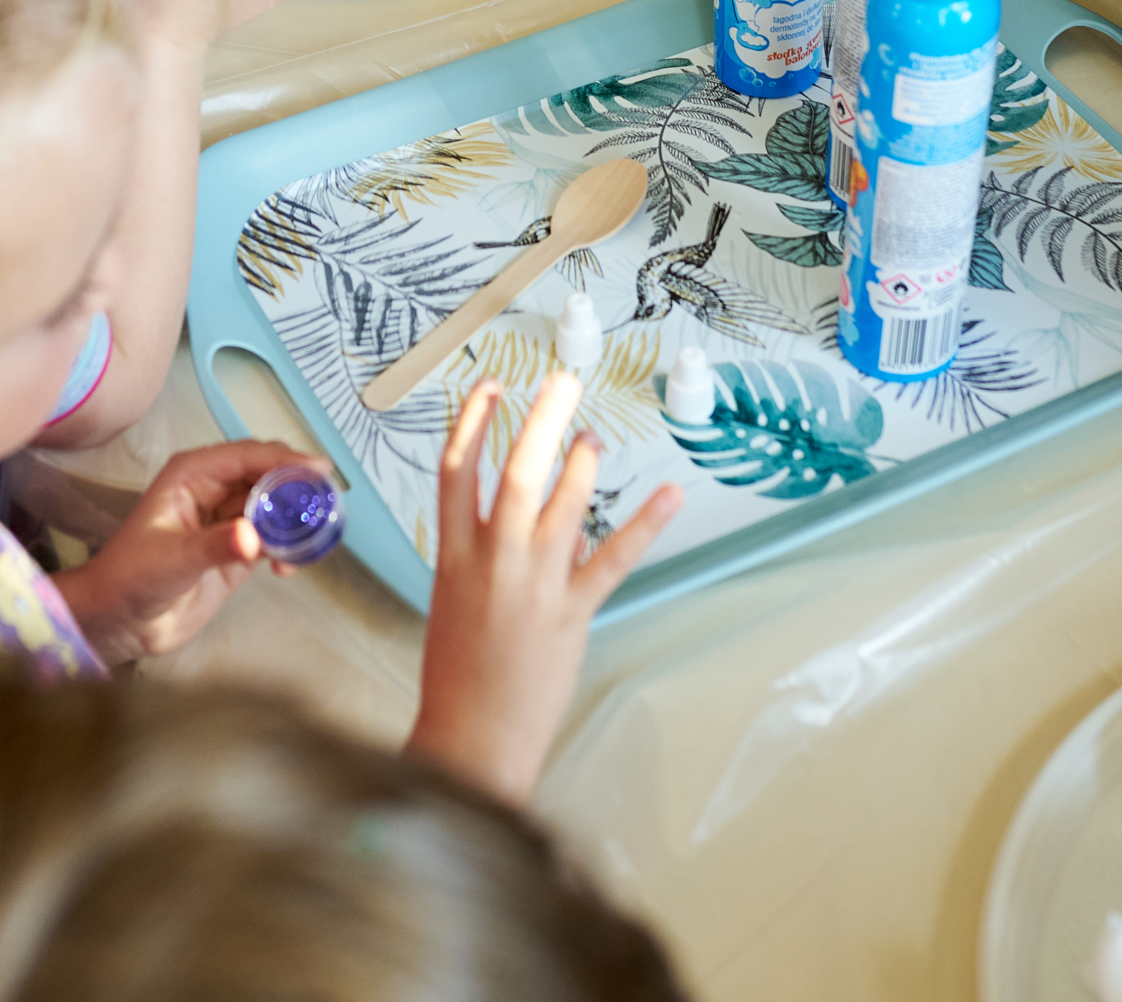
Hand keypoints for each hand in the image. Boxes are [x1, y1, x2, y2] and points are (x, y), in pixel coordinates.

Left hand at [54, 442, 317, 665]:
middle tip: (326, 503)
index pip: (247, 456)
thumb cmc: (132, 577)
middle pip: (267, 476)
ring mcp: (228, 520)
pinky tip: (289, 568)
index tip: (318, 470)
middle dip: (297, 487)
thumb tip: (254, 537)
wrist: (118, 622)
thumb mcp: (172, 559)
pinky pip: (273, 538)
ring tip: (312, 539)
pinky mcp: (237, 550)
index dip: (284, 459)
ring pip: (274, 506)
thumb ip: (215, 547)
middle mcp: (214, 489)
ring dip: (295, 520)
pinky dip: (288, 547)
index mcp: (194, 474)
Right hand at [406, 377, 680, 803]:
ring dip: (581, 463)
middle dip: (540, 419)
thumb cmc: (460, 673)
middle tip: (561, 382)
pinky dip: (646, 524)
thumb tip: (542, 518)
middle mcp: (492, 561)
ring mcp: (533, 586)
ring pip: (563, 505)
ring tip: (592, 436)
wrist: (470, 740)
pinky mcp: (571, 614)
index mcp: (453, 556)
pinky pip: (613, 559)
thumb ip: (493, 553)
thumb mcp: (457, 600)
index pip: (456, 470)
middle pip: (515, 471)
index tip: (490, 387)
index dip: (472, 421)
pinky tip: (668, 496)